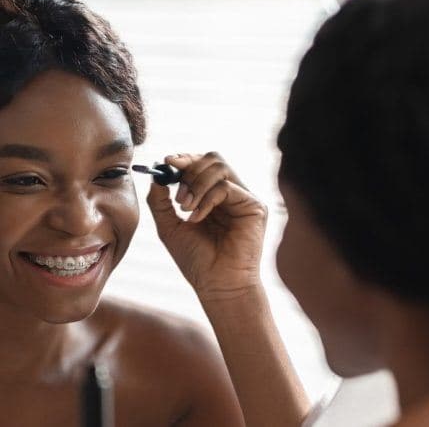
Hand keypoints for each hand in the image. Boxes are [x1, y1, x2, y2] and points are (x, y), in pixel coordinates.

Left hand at [146, 152, 266, 301]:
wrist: (216, 285)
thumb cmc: (196, 260)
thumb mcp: (169, 226)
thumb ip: (160, 201)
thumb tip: (156, 174)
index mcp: (214, 196)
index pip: (202, 164)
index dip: (185, 159)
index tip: (166, 162)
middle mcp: (231, 194)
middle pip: (213, 159)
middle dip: (190, 169)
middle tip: (176, 193)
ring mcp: (244, 199)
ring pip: (220, 168)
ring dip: (196, 184)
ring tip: (185, 208)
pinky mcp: (255, 207)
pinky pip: (226, 187)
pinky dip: (206, 199)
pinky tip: (197, 218)